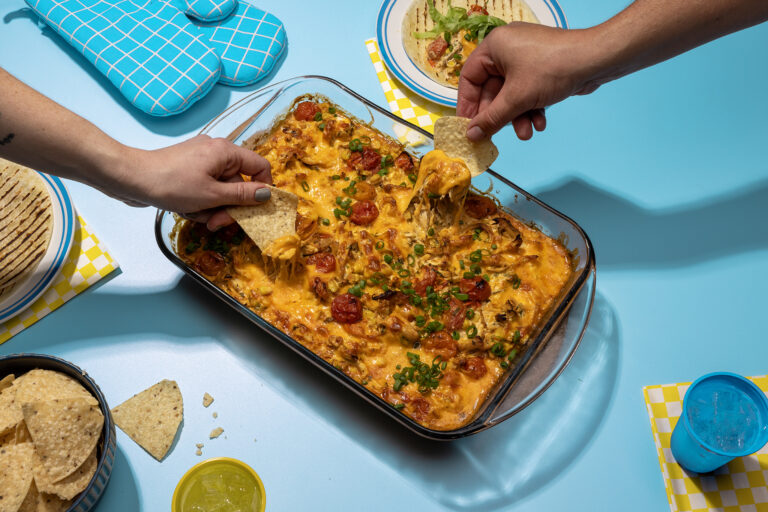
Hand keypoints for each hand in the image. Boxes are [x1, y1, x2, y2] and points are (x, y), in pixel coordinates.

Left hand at [114, 135, 271, 229]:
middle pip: (238, 183)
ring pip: (221, 190)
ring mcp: (201, 161)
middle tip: (218, 223)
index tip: (256, 209)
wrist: (131, 179)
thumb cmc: (172, 184)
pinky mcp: (188, 170)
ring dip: (212, 207)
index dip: (263, 188)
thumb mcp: (213, 195)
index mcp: (226, 152)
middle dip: (229, 206)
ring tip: (196, 215)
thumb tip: (268, 194)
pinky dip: (200, 202)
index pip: (259, 166)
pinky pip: (205, 188)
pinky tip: (186, 208)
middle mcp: (216, 152)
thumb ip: (243, 196)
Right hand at [457, 23, 604, 140]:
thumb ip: (491, 119)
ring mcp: (525, 59)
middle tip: (494, 137)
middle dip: (499, 116)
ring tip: (526, 133)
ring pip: (511, 95)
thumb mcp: (516, 98)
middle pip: (492, 90)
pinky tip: (540, 123)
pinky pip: (527, 92)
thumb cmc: (552, 69)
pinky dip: (531, 108)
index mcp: (494, 47)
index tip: (467, 127)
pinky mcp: (541, 69)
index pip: (470, 78)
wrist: (595, 60)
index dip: (467, 105)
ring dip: (517, 117)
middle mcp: (507, 50)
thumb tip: (471, 135)